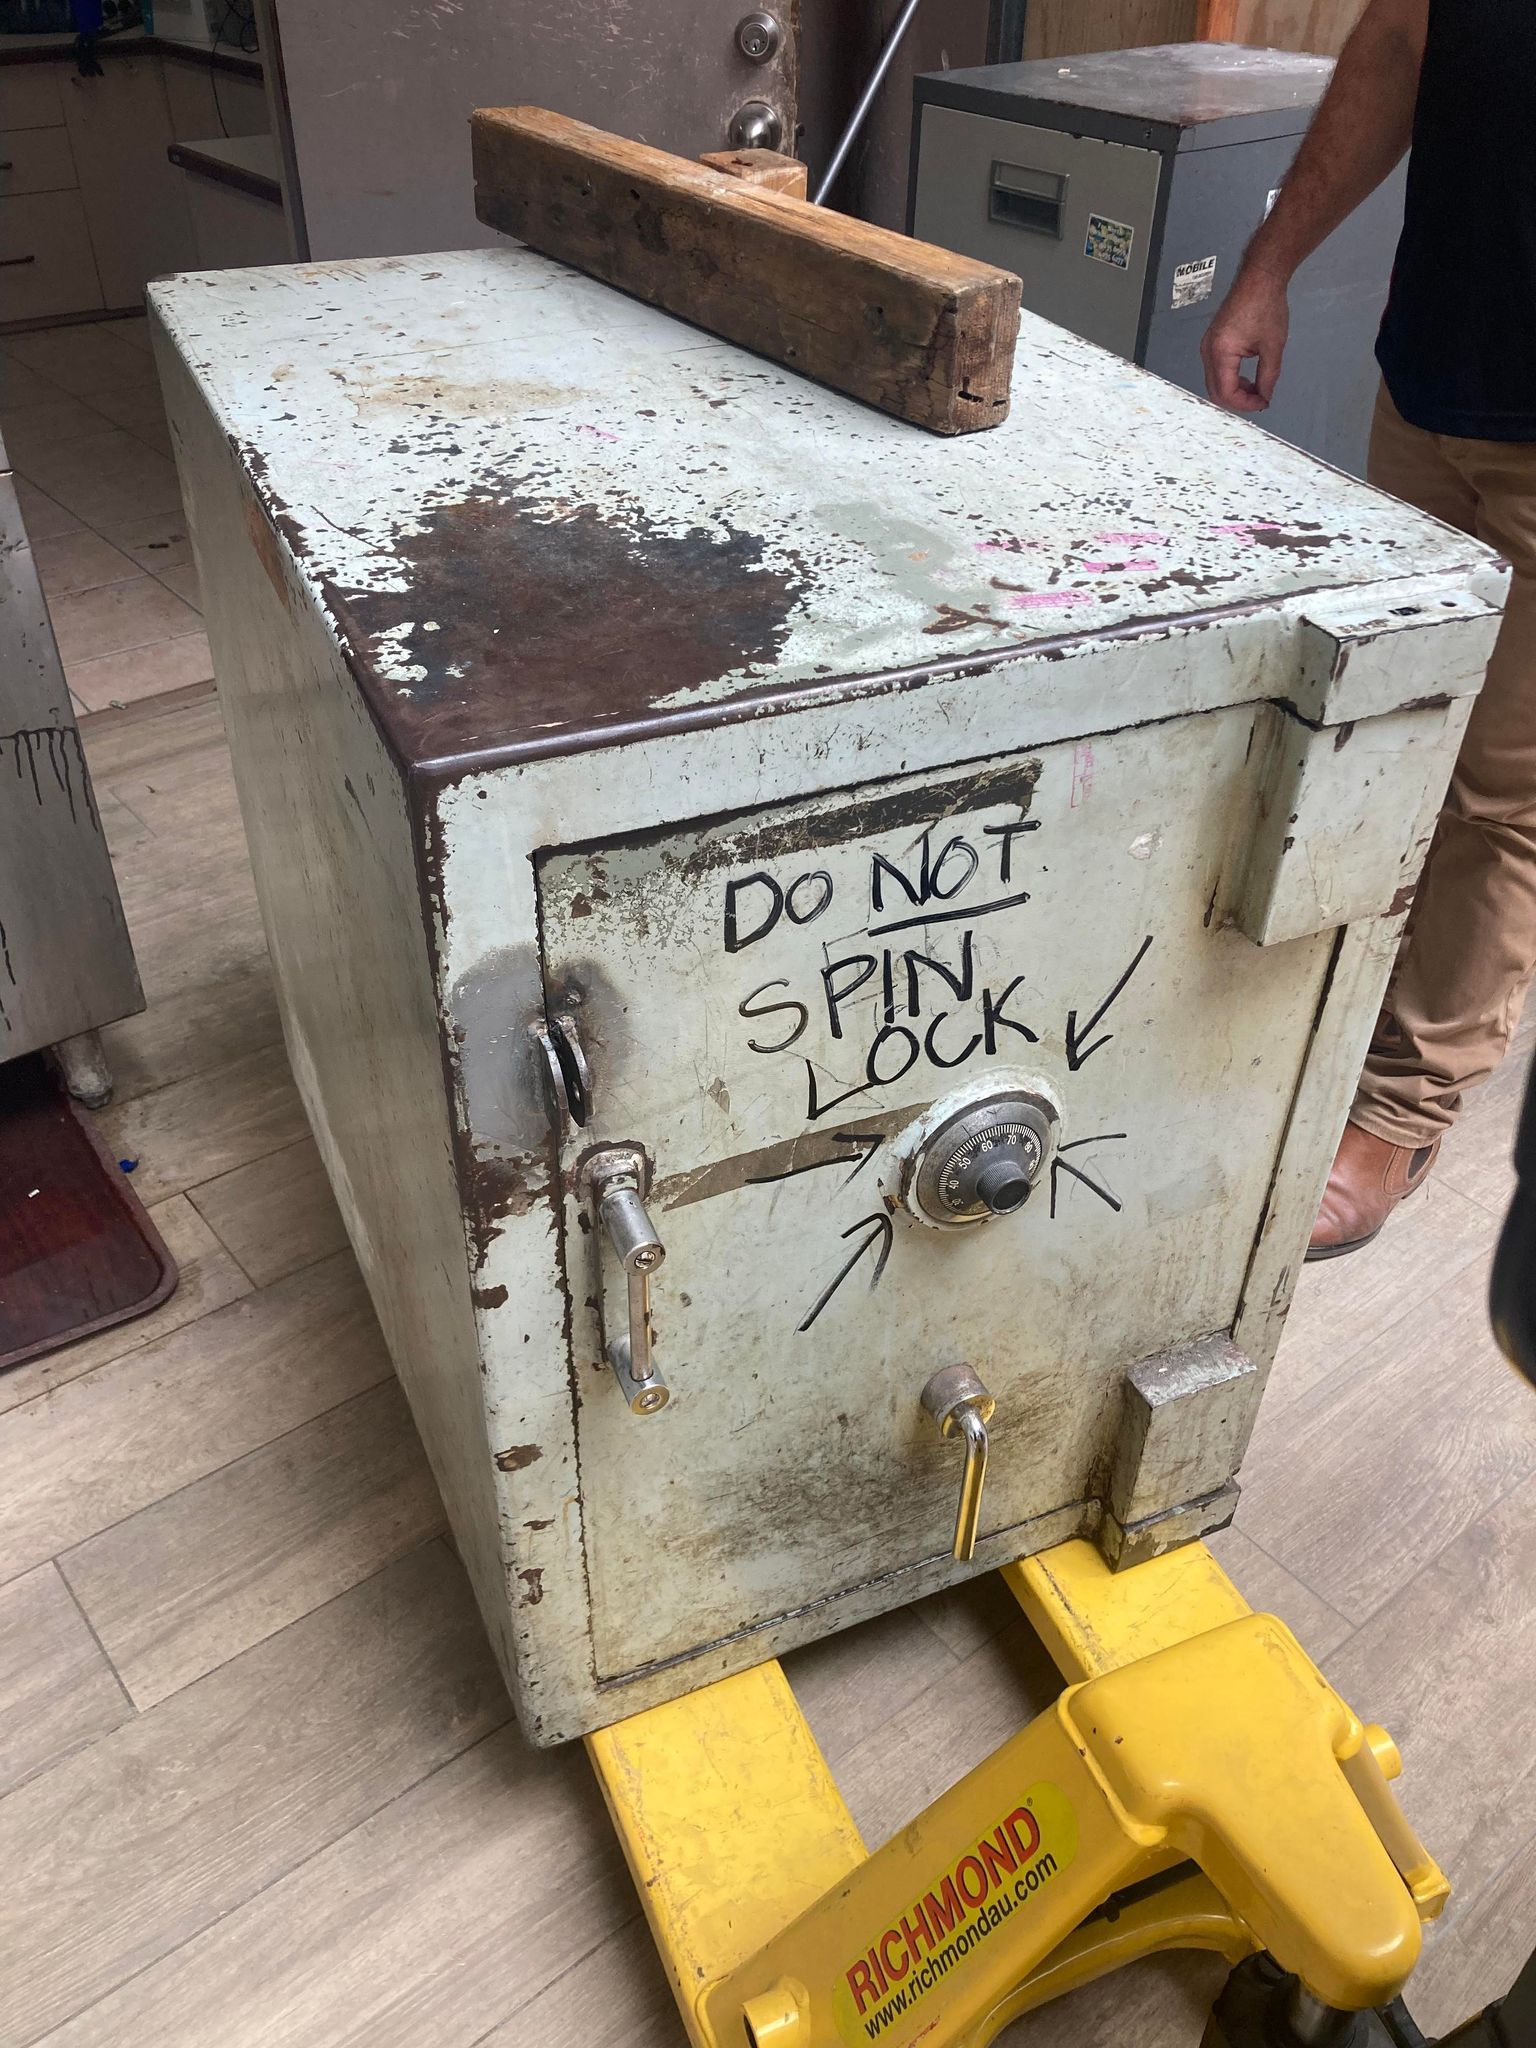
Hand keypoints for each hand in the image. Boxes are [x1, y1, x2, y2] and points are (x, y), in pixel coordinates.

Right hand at [1200, 267, 1289, 413]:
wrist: (1259, 279)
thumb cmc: (1264, 302)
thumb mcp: (1273, 346)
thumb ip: (1268, 377)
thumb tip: (1264, 395)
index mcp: (1221, 351)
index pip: (1226, 392)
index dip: (1245, 404)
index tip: (1262, 403)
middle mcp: (1209, 350)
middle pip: (1216, 391)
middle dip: (1238, 400)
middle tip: (1259, 400)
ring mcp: (1208, 345)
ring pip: (1215, 382)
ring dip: (1234, 390)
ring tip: (1256, 388)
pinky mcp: (1212, 342)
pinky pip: (1216, 370)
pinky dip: (1231, 378)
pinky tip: (1247, 376)